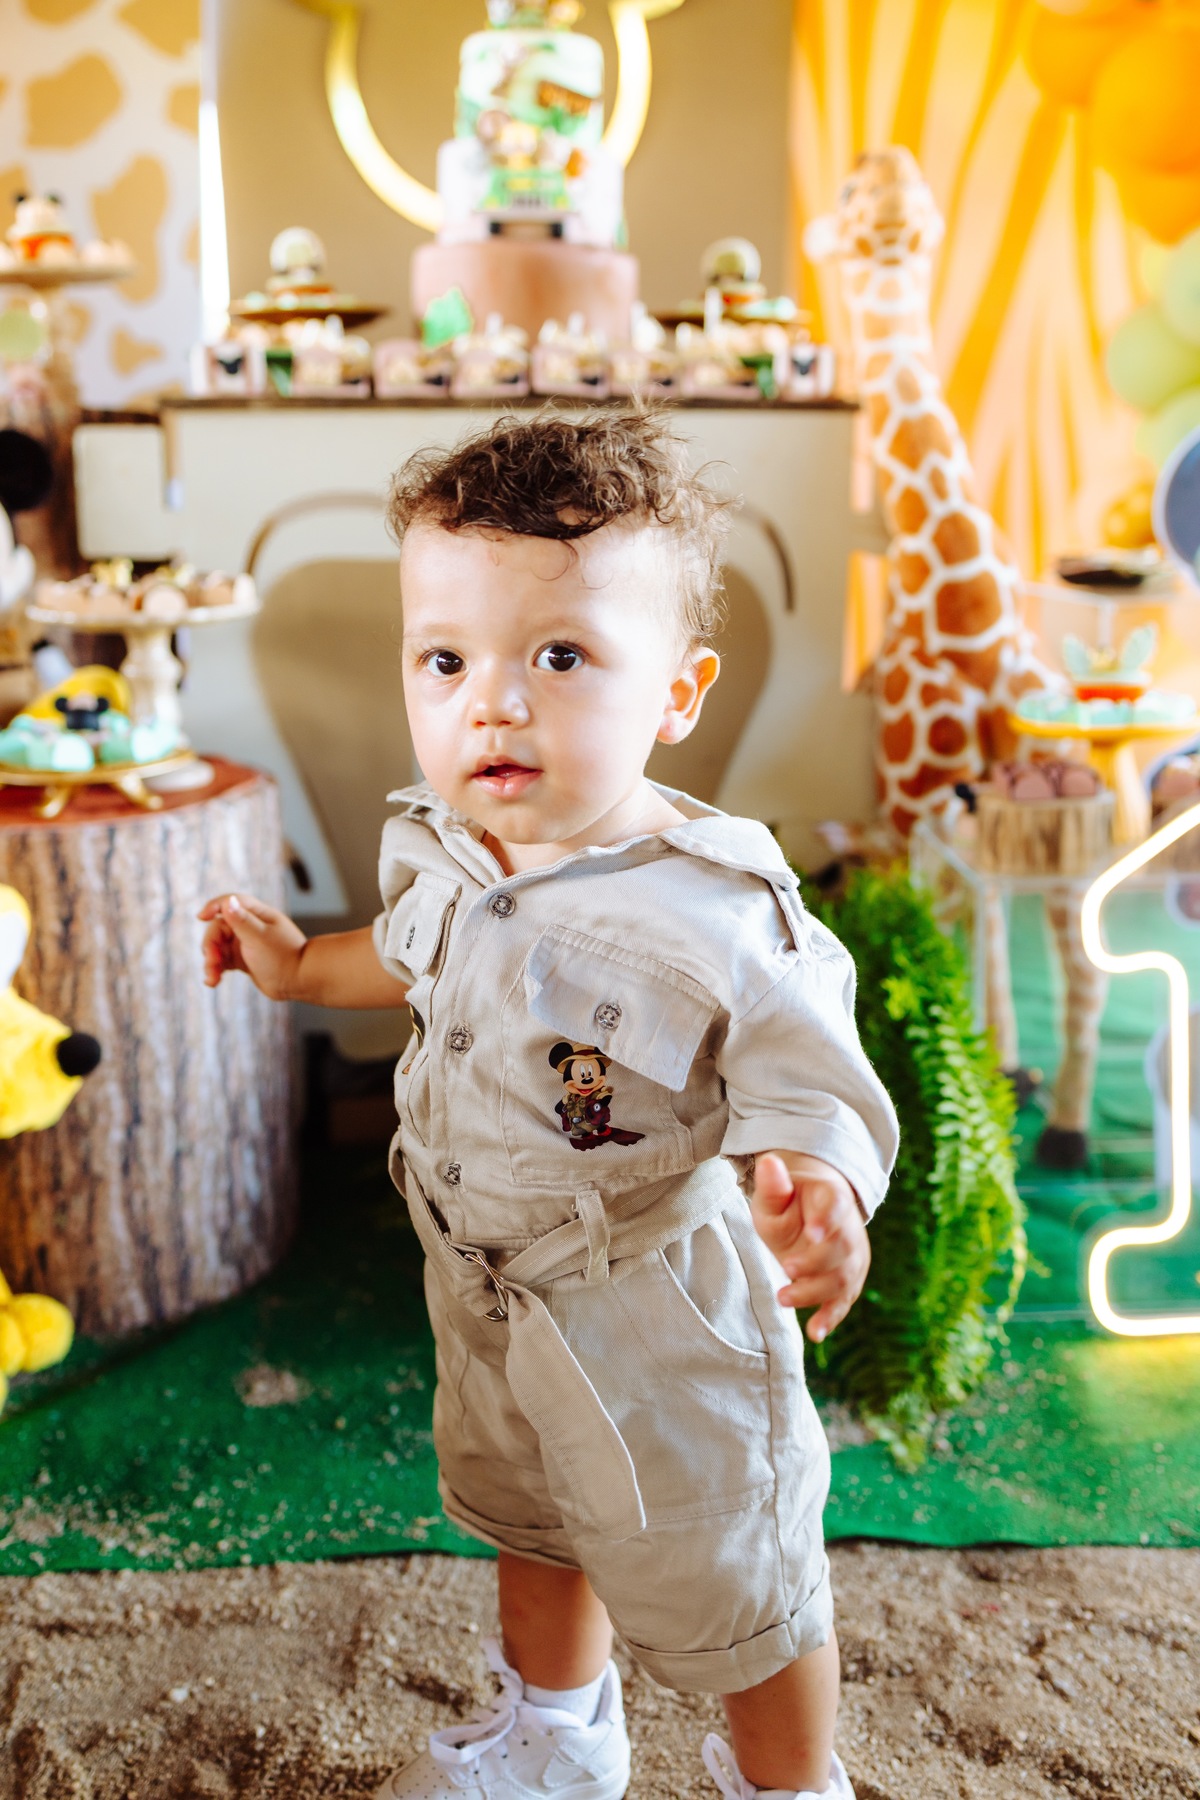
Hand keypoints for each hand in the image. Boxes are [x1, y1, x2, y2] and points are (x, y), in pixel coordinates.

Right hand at [197, 892, 306, 999]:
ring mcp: (245, 944)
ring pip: (218, 947)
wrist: (300, 982)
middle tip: (212, 962)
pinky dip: (216, 969)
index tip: (201, 917)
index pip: (231, 903)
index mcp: (257, 915)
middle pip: (218, 928)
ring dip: (211, 961)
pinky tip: (212, 981)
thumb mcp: (260, 938)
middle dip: (211, 945)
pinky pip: (223, 961)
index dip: (214, 907)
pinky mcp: (243, 960)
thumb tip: (227, 901)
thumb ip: (242, 921)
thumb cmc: (284, 957)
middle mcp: (250, 927)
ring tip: (212, 978)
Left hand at [750, 1151, 869, 1342]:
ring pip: (844, 1277)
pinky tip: (815, 1332)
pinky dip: (831, 1317)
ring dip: (817, 1292)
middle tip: (786, 1268)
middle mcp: (848, 1227)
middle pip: (842, 1247)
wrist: (807, 1214)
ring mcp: (851, 1256)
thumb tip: (769, 1162)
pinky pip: (844, 1300)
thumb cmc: (787, 1202)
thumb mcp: (773, 1192)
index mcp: (831, 1197)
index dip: (827, 1219)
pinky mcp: (847, 1280)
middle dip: (816, 1262)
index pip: (835, 1206)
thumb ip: (773, 1183)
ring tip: (784, 1298)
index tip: (811, 1232)